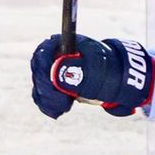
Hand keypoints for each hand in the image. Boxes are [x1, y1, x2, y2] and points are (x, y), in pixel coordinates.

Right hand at [30, 34, 154, 118]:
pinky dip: (49, 105)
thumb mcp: (97, 68)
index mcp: (62, 44)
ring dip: (49, 100)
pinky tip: (59, 111)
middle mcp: (53, 57)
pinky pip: (43, 97)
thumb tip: (58, 71)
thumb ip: (79, 70)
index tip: (53, 85)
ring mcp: (51, 72)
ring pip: (40, 87)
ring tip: (66, 105)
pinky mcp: (53, 86)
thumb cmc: (107, 68)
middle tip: (64, 101)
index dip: (44, 70)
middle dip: (48, 89)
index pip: (43, 53)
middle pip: (38, 72)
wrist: (115, 79)